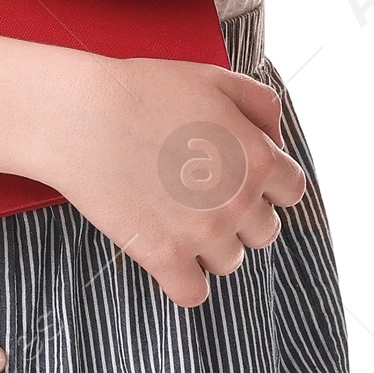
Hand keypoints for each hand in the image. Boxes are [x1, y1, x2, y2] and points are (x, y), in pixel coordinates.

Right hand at [47, 56, 305, 307]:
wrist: (82, 117)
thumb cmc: (144, 91)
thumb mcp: (215, 78)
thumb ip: (260, 105)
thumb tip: (278, 139)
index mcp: (258, 156)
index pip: (291, 191)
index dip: (267, 186)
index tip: (241, 182)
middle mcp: (239, 199)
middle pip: (264, 232)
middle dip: (240, 217)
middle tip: (204, 200)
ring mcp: (203, 232)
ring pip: (229, 261)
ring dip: (210, 247)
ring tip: (178, 221)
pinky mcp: (165, 257)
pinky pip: (193, 294)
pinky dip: (183, 282)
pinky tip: (168, 259)